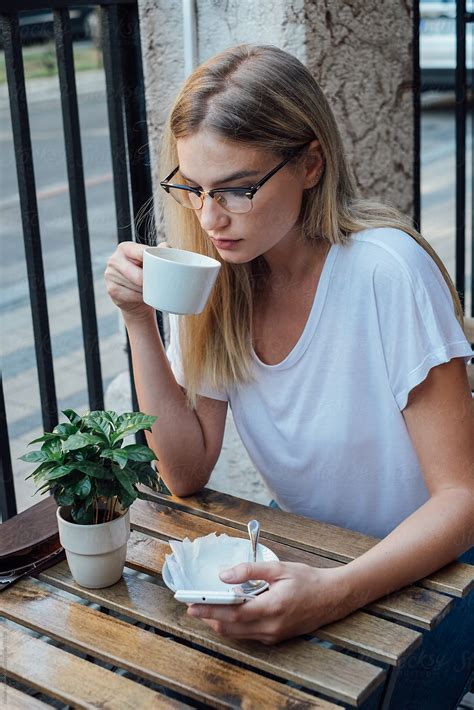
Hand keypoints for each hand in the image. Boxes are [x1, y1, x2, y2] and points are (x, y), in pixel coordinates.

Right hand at [104, 241, 169, 319]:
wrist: (135, 297)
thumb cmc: (146, 274)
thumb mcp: (154, 260)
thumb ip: (161, 251)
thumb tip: (165, 247)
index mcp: (125, 248)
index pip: (142, 253)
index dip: (154, 261)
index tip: (163, 269)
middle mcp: (114, 259)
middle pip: (140, 275)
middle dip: (151, 282)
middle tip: (161, 285)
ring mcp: (110, 275)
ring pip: (137, 286)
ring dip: (147, 291)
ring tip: (151, 290)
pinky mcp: (111, 289)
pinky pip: (132, 296)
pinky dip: (141, 298)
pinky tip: (144, 297)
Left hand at [186, 561, 350, 644]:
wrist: (333, 597)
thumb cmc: (308, 580)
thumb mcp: (279, 568)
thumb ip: (250, 570)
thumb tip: (224, 575)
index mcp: (271, 608)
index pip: (233, 613)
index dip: (210, 610)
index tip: (191, 605)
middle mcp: (271, 627)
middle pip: (231, 628)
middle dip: (209, 618)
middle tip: (193, 606)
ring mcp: (273, 635)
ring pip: (238, 634)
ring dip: (220, 623)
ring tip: (206, 608)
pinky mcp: (276, 637)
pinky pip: (248, 635)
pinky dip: (234, 626)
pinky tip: (229, 612)